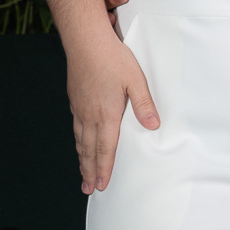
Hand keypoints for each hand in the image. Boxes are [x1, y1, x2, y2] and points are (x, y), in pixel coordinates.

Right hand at [66, 32, 159, 194]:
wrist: (85, 41)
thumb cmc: (112, 58)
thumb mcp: (135, 80)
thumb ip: (144, 105)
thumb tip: (154, 126)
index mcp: (105, 114)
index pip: (105, 148)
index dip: (104, 169)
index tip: (102, 185)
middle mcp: (89, 115)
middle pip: (89, 150)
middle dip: (90, 171)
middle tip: (89, 189)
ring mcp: (80, 108)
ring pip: (80, 140)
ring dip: (82, 159)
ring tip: (84, 173)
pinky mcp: (75, 99)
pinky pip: (76, 128)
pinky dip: (78, 142)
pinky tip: (80, 143)